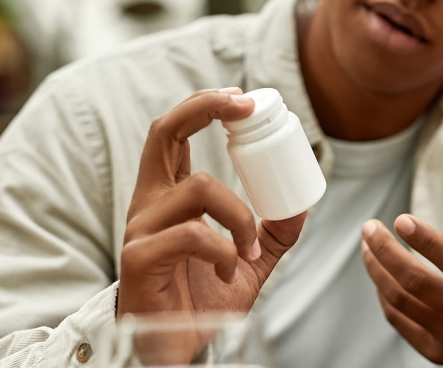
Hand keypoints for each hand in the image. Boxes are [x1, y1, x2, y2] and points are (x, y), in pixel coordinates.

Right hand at [117, 88, 304, 362]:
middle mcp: (148, 201)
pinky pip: (194, 234)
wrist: (171, 346)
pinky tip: (227, 271)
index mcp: (167, 194)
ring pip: (199, 188)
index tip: (245, 99)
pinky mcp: (139, 256)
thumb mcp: (245, 258)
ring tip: (247, 250)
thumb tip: (302, 204)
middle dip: (206, 106)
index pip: (174, 132)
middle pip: (164, 130)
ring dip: (240, 216)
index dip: (205, 105)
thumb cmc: (200, 297)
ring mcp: (140, 226)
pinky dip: (225, 250)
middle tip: (247, 108)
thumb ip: (270, 231)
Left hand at [361, 177, 442, 367]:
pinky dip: (383, 294)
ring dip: (377, 269)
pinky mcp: (439, 352)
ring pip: (400, 300)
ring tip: (367, 245)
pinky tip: (380, 273)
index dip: (426, 241)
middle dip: (385, 250)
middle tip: (369, 227)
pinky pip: (399, 320)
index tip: (401, 220)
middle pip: (417, 282)